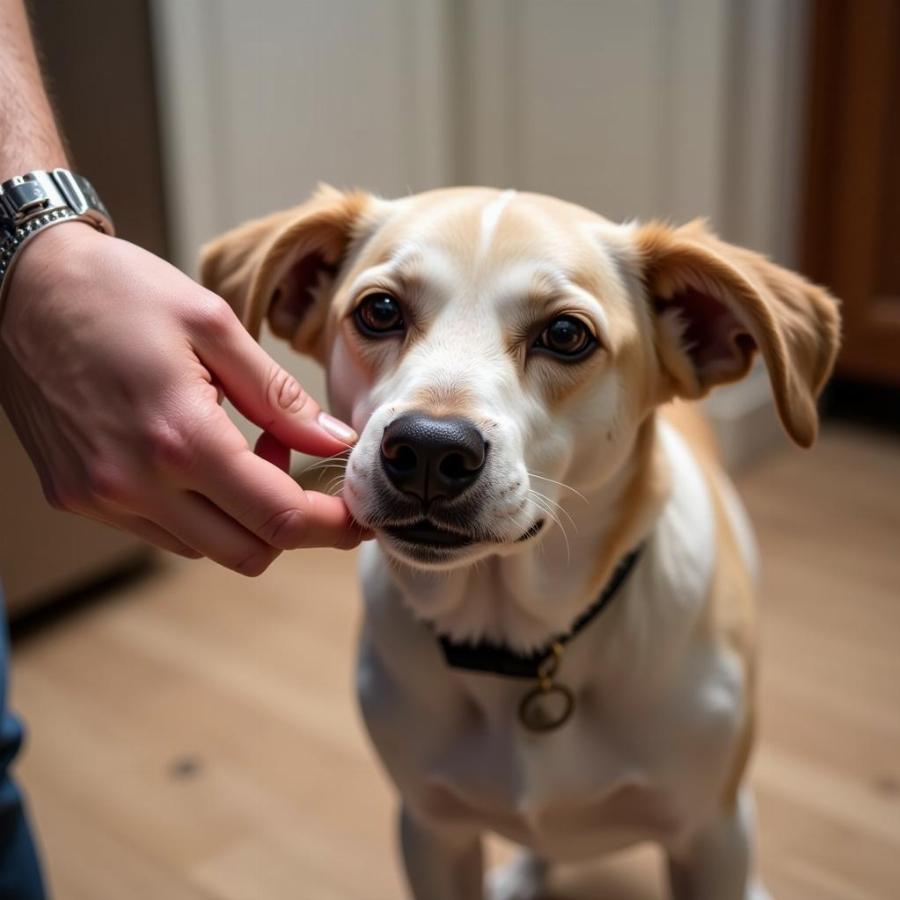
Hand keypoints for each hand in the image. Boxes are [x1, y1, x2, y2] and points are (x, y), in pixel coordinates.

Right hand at [0, 222, 368, 574]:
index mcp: (178, 437)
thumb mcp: (213, 325)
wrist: (20, 285)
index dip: (331, 527)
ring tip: (240, 445)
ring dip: (242, 515)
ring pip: (204, 548)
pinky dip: (197, 511)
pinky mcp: (77, 497)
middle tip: (293, 462)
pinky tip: (194, 456)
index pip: (277, 517)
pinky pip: (160, 532)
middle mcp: (134, 484)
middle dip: (291, 523)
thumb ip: (279, 396)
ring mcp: (100, 498)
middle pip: (248, 552)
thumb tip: (333, 442)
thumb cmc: (118, 291)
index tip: (360, 519)